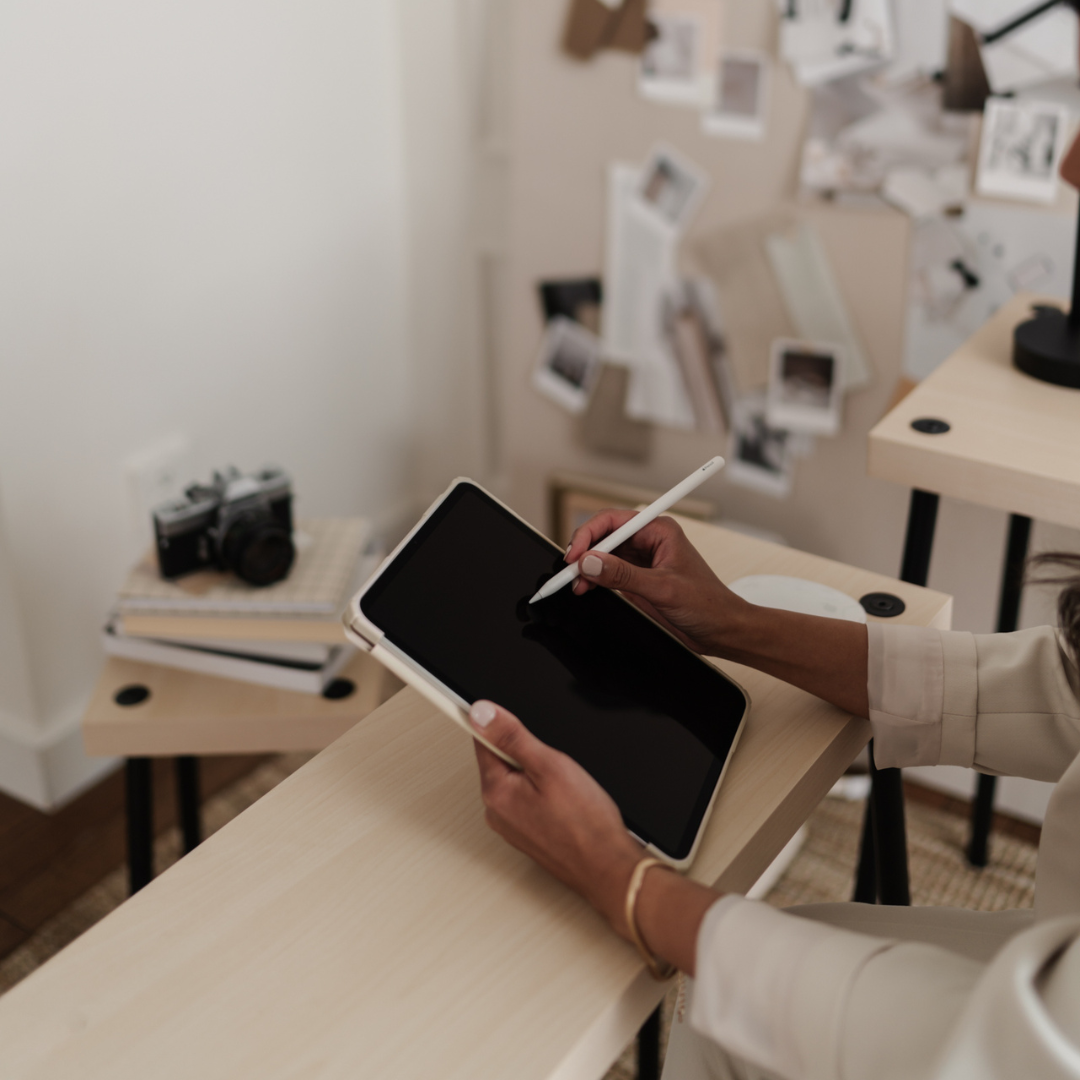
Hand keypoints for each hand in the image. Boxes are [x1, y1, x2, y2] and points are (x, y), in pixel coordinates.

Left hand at [469, 699, 722, 973]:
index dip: (497, 724)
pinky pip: (526, 803)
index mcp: (496, 791)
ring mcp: (510, 827)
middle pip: (501, 762)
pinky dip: (543, 796)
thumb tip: (482, 713)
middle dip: (526, 755)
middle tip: (555, 764)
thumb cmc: (585, 823)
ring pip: (516, 783)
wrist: (607, 867)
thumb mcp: (550, 765)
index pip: (481, 742)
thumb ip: (512, 737)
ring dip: (536, 777)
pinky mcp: (526, 836)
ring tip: (565, 788)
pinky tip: (565, 804)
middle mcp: (496, 812)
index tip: (503, 715)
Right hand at [565, 511, 749, 655]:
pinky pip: (607, 572)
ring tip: (576, 584)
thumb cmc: (708, 603)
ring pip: (602, 555)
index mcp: (659, 530)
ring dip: (586, 568)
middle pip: (603, 536)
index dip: (589, 534)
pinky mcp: (637, 579)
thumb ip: (624, 575)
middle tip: (570, 572)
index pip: (613, 520)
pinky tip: (586, 588)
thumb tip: (591, 563)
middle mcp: (648, 541)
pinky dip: (592, 579)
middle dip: (584, 552)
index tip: (575, 555)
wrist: (720, 630)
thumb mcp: (663, 589)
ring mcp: (641, 560)